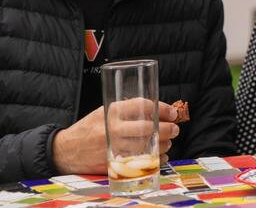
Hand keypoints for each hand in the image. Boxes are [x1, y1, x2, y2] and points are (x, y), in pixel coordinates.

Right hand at [52, 102, 179, 174]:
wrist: (65, 151)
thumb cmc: (91, 128)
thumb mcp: (105, 111)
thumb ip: (128, 110)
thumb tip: (160, 110)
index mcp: (111, 112)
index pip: (143, 106)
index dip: (163, 108)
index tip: (173, 112)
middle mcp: (112, 129)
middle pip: (148, 128)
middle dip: (168, 128)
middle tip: (175, 128)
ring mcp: (112, 147)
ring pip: (147, 147)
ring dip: (164, 145)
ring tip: (167, 142)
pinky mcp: (112, 164)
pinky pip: (140, 163)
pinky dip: (155, 160)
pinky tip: (159, 155)